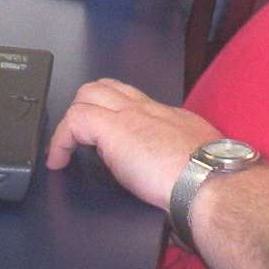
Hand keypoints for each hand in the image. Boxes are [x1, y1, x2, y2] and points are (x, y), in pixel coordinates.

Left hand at [46, 78, 218, 208]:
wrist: (208, 180)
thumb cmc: (210, 179)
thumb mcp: (199, 159)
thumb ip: (183, 157)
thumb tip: (178, 174)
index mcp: (170, 118)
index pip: (135, 100)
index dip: (116, 111)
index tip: (110, 137)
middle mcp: (149, 109)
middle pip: (109, 87)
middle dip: (89, 105)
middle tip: (81, 136)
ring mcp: (129, 115)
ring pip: (89, 93)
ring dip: (73, 119)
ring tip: (66, 145)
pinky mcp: (111, 128)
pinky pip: (73, 121)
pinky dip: (60, 140)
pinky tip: (58, 161)